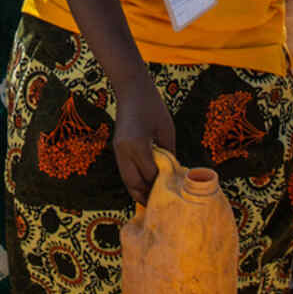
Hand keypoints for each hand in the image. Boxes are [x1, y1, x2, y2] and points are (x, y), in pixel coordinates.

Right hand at [112, 72, 176, 205]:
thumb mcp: (166, 130)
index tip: (175, 193)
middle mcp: (124, 151)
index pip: (151, 175)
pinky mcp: (117, 147)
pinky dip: (134, 179)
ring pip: (127, 180)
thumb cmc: (153, 105)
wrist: (131, 88)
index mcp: (137, 145)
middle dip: (147, 195)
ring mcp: (117, 150)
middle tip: (163, 205)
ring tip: (154, 198)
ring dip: (139, 190)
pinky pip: (125, 170)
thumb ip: (168, 153)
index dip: (163, 185)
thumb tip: (173, 173)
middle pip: (134, 183)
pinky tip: (146, 183)